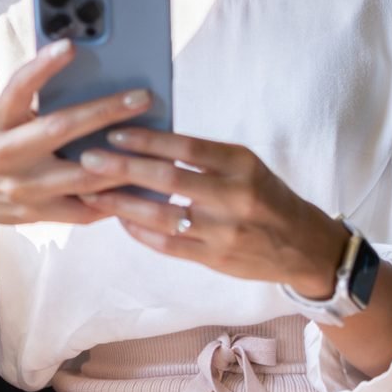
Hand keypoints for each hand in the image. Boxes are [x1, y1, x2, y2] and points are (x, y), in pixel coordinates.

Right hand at [0, 42, 149, 231]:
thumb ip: (31, 99)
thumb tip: (82, 71)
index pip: (19, 88)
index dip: (43, 65)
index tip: (71, 44)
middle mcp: (7, 153)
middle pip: (60, 129)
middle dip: (106, 112)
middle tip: (142, 97)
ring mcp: (23, 188)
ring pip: (83, 176)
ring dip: (122, 160)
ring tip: (154, 143)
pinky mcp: (37, 214)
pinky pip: (84, 209)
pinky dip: (114, 197)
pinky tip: (138, 183)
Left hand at [79, 129, 347, 296]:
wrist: (304, 247)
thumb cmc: (267, 197)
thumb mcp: (246, 166)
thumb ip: (204, 157)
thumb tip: (148, 142)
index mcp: (241, 164)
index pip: (185, 146)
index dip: (146, 139)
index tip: (114, 132)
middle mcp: (234, 197)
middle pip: (167, 179)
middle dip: (122, 168)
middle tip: (87, 160)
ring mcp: (223, 232)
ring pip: (161, 215)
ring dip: (121, 203)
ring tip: (92, 193)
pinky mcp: (215, 259)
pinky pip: (168, 244)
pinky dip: (140, 231)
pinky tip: (120, 218)